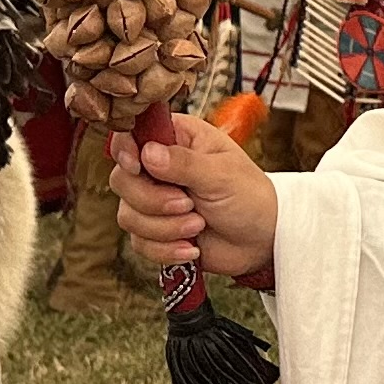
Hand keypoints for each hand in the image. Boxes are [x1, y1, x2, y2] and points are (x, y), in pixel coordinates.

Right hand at [111, 110, 277, 280]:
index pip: (131, 134)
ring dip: (165, 228)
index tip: (137, 166)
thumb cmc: (249, 196)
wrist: (261, 240)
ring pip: (128, 215)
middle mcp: (159, 167)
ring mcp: (154, 200)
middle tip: (188, 205)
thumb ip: (183, 163)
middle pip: (122, 180)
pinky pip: (139, 243)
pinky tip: (192, 247)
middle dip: (153, 201)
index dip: (125, 150)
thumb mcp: (221, 174)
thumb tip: (147, 152)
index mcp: (177, 138)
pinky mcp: (155, 231)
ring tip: (198, 225)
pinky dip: (166, 249)